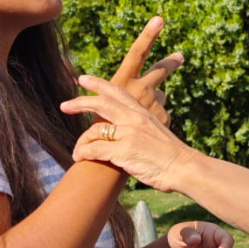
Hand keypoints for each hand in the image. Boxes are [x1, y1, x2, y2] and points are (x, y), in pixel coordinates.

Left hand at [62, 73, 196, 191]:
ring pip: (94, 131)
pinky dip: (83, 153)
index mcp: (142, 113)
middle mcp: (134, 119)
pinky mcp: (123, 151)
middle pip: (101, 103)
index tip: (83, 79)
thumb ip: (143, 125)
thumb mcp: (158, 131)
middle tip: (64, 106)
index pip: (117, 92)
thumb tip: (137, 127)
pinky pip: (93, 149)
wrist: (183, 168)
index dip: (98, 84)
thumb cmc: (172, 156)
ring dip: (81, 142)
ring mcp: (128, 134)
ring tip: (77, 151)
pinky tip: (79, 158)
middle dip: (80, 102)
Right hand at [107, 16, 183, 127]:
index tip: (159, 19)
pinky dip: (156, 120)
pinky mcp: (162, 117)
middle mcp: (140, 89)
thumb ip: (129, 93)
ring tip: (140, 118)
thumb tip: (160, 90)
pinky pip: (162, 114)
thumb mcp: (109, 105)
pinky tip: (146, 130)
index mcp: (123, 82)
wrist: (108, 157)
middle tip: (180, 57)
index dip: (148, 35)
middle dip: (171, 63)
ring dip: (154, 103)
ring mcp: (153, 103)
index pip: (136, 53)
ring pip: (161, 96)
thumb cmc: (103, 130)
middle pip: (160, 70)